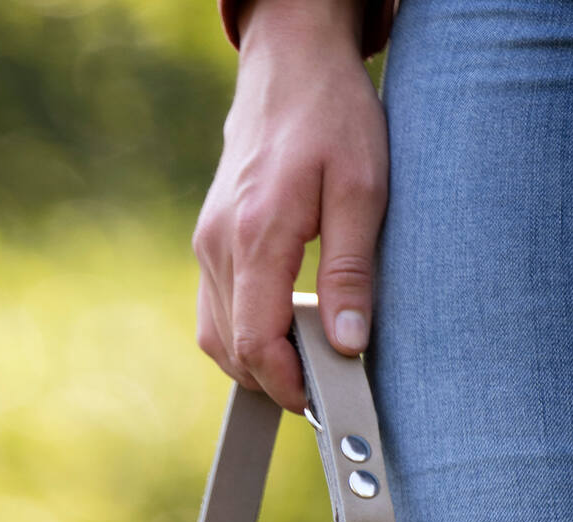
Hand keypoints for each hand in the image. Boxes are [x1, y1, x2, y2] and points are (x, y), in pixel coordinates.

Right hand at [192, 0, 386, 410]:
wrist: (289, 67)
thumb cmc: (333, 119)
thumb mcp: (365, 189)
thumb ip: (352, 271)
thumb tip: (347, 342)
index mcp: (258, 236)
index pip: (257, 341)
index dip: (289, 385)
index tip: (323, 403)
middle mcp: (219, 246)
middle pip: (231, 349)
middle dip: (274, 382)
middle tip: (324, 391)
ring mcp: (206, 244)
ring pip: (216, 336)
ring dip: (256, 362)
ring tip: (306, 366)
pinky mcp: (208, 241)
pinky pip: (215, 310)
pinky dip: (244, 335)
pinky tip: (282, 330)